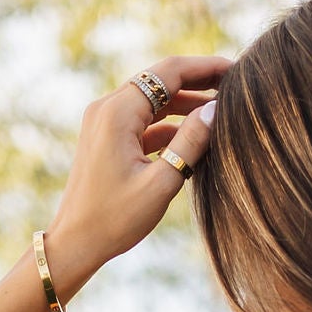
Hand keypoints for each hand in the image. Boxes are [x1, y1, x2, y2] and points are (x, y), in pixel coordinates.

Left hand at [45, 55, 229, 294]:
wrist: (75, 244)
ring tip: (220, 113)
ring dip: (185, 104)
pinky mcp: (106, 138)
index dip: (205, 67)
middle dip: (198, 82)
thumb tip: (216, 109)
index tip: (236, 70)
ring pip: (152, 101)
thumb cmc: (115, 220)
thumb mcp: (161, 183)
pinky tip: (194, 137)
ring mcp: (104, 122)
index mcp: (118, 112)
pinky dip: (168, 125)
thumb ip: (190, 143)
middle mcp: (107, 108)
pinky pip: (143, 121)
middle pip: (160, 81)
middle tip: (234, 88)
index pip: (168, 72)